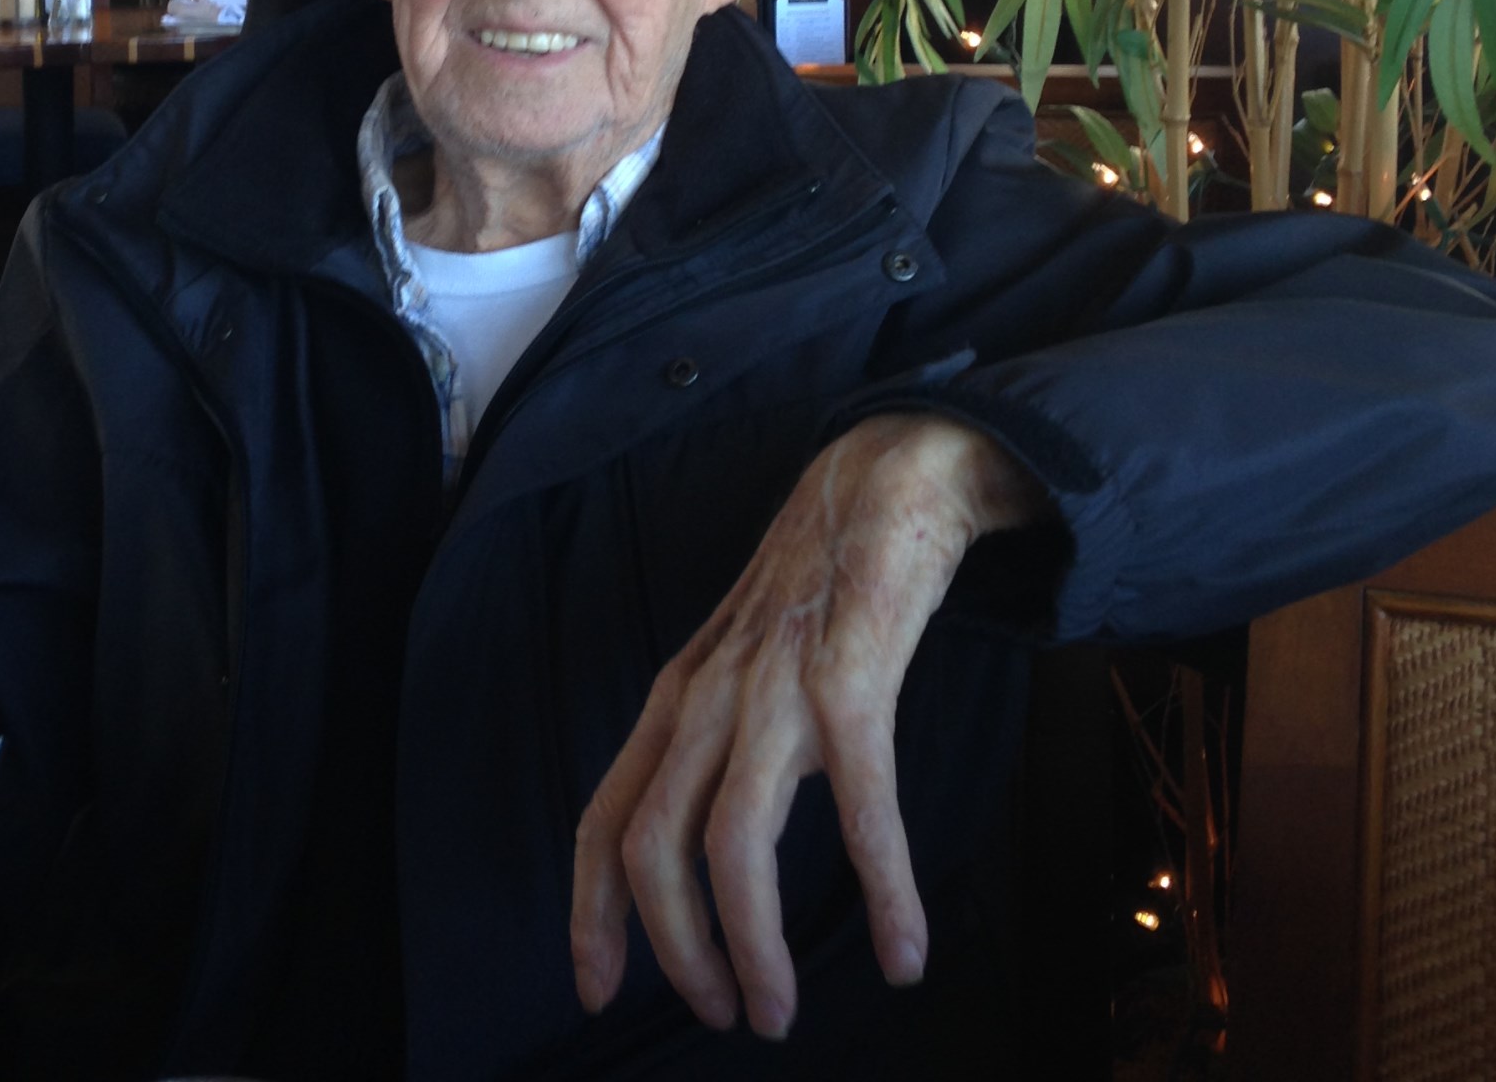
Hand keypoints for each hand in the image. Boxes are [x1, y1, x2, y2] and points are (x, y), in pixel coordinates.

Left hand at [569, 412, 1044, 1040]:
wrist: (884, 480)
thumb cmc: (817, 585)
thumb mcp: (739, 661)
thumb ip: (715, 736)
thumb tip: (706, 844)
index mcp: (678, 697)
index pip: (605, 815)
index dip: (591, 912)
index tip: (596, 990)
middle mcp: (709, 696)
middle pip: (652, 847)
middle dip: (677, 951)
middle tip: (725, 1014)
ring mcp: (775, 688)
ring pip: (731, 845)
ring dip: (754, 946)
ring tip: (783, 1009)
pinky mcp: (852, 682)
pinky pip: (861, 812)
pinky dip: (883, 893)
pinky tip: (904, 951)